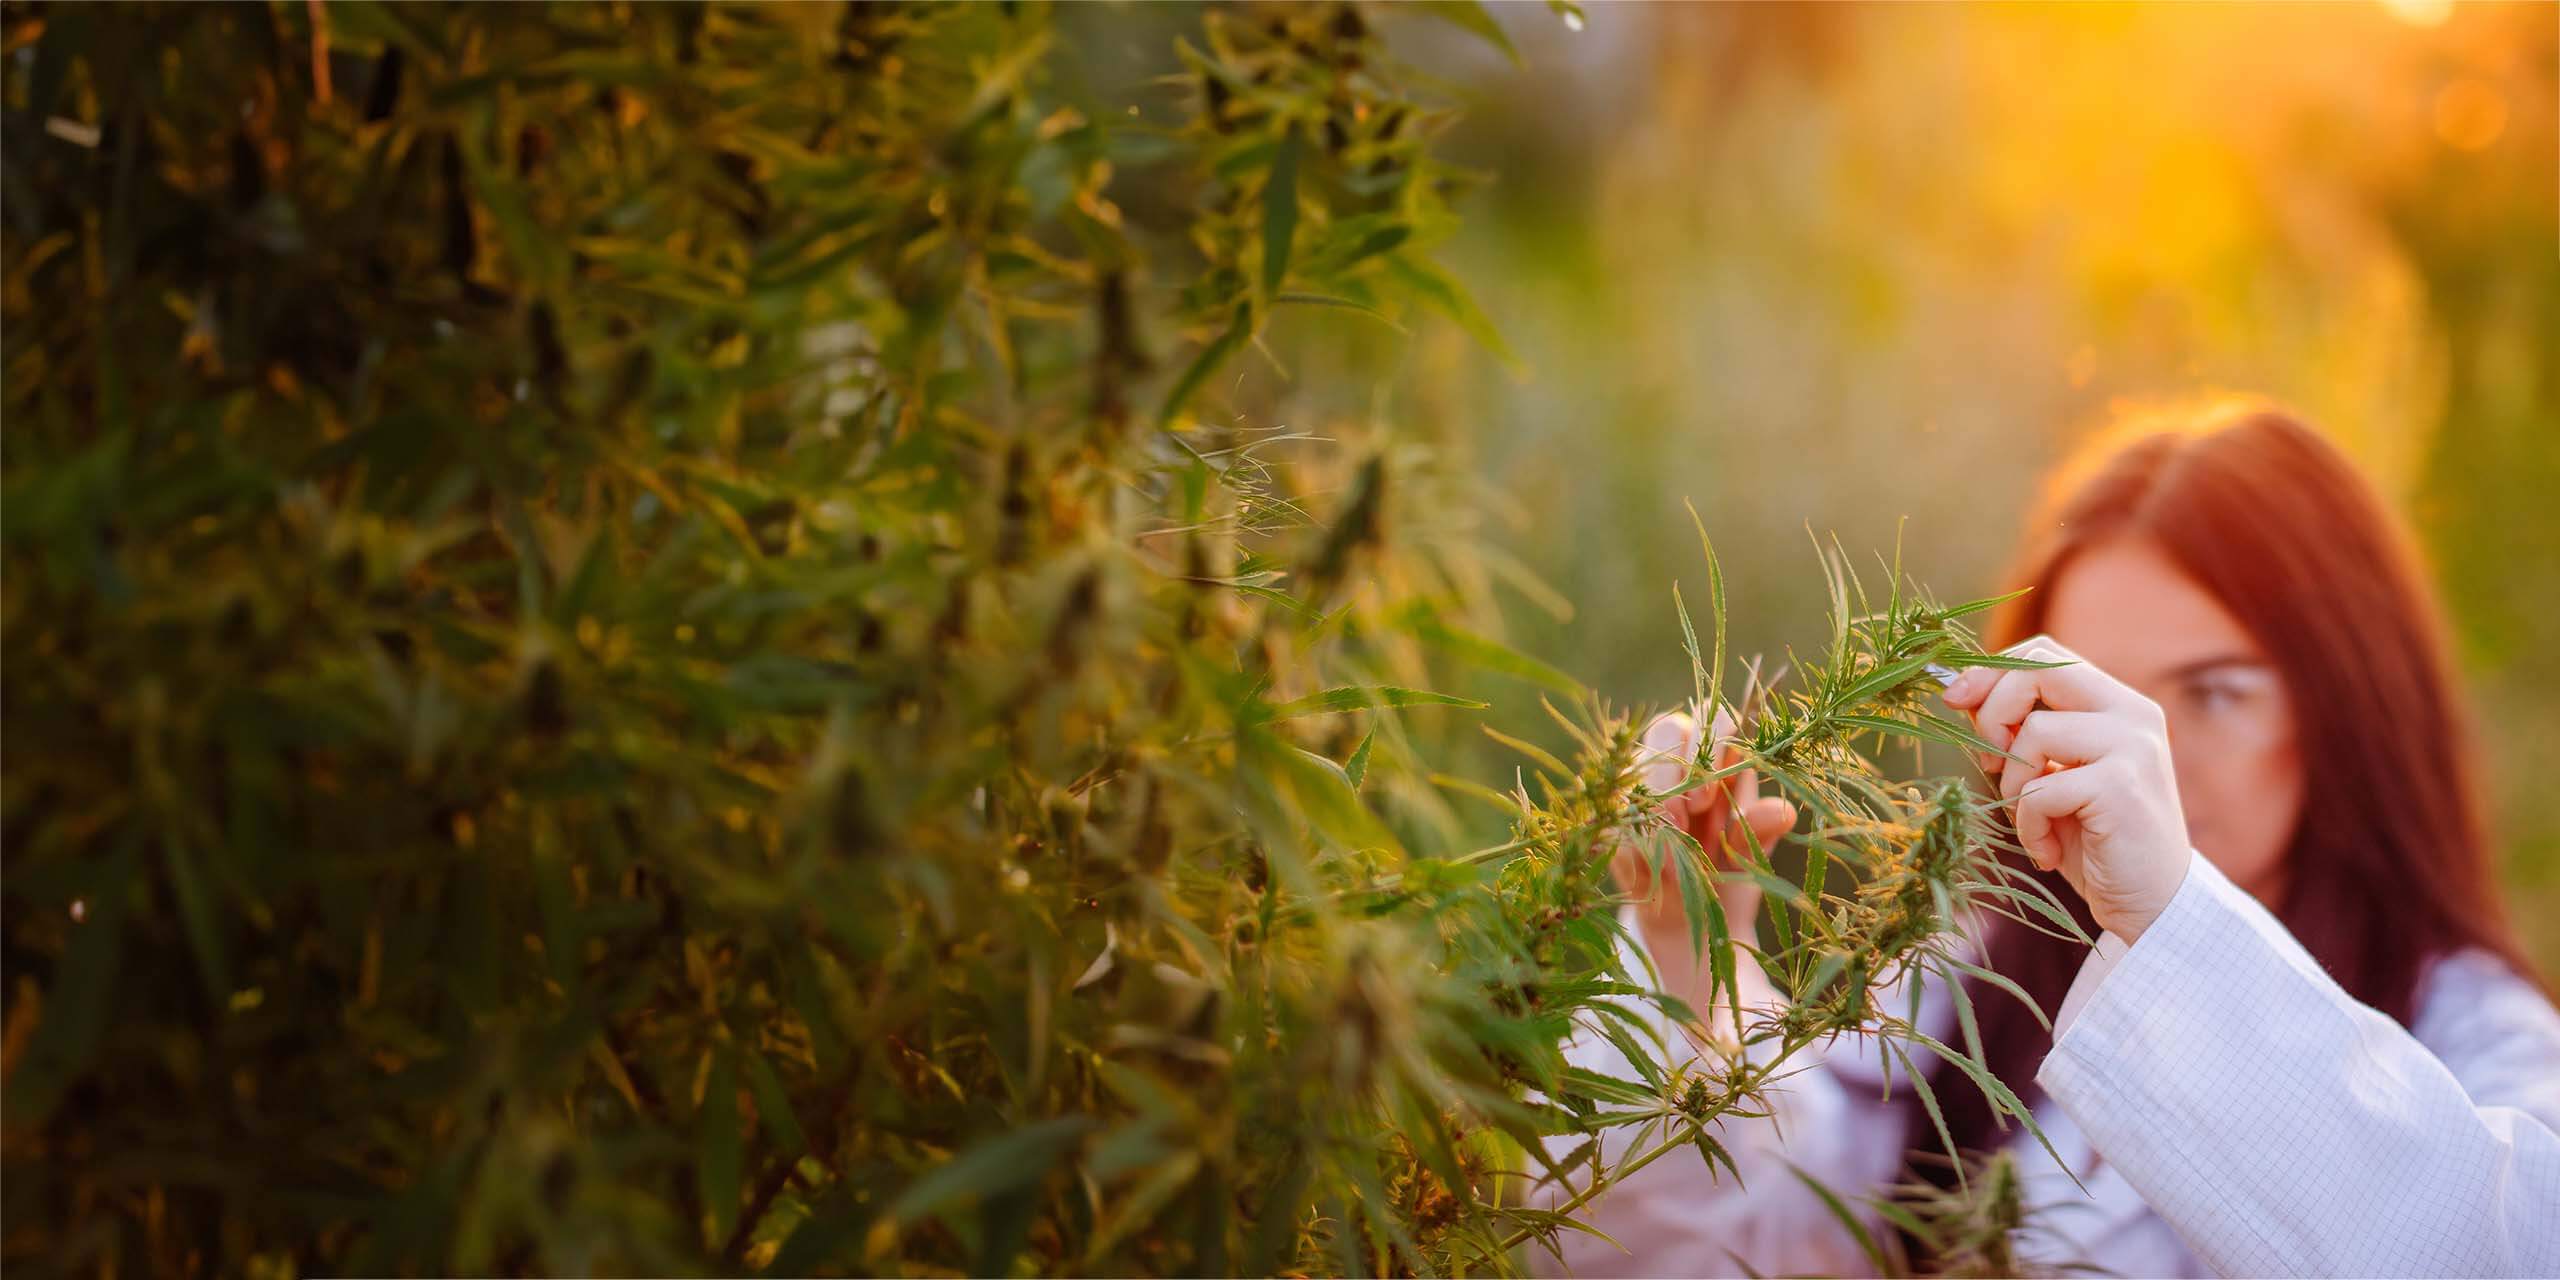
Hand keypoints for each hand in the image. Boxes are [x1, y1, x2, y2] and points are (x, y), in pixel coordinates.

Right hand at [1611, 708, 1796, 1009]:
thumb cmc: (1728, 869)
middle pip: (1665, 729)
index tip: (1708, 797)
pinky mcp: (1614, 814)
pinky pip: (1615, 815)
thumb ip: (1760, 828)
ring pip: (1634, 769)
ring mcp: (1640, 781)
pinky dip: (1635, 846)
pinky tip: (1655, 874)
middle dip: (1672, 772)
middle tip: (1684, 820)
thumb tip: (1782, 812)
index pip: (1713, 716)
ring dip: (1653, 813)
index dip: (1710, 745)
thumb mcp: (1750, 852)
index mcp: (1719, 756)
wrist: (1693, 918)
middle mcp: (1677, 759)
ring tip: (1674, 861)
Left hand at [1938, 635, 2194, 941]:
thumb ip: (2021, 734)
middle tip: (1989, 764)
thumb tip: (1962, 695)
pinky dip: (2029, 825)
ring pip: (2035, 732)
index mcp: (2117, 704)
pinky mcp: (2121, 787)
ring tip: (2033, 822)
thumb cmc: (2094, 838)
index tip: (1955, 699)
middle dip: (1993, 712)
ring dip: (2012, 786)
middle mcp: (2133, 715)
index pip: (2046, 654)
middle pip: (2039, 671)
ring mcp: (2132, 748)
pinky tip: (2048, 851)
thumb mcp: (2052, 775)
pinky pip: (2040, 789)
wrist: (2151, 903)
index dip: (1991, 671)